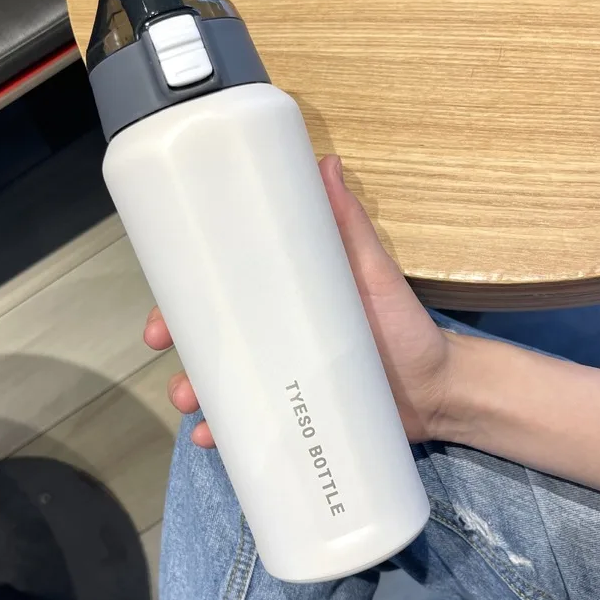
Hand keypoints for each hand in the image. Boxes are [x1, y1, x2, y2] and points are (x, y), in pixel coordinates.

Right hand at [144, 154, 453, 447]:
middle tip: (166, 356)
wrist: (438, 394)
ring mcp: (282, 380)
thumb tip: (325, 162)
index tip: (162, 312)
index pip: (223, 295)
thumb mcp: (374, 273)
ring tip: (191, 405)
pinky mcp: (293, 416)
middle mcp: (275, 338)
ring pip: (222, 385)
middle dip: (180, 349)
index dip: (184, 300)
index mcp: (284, 300)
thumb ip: (350, 226)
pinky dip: (224, 432)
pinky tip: (211, 437)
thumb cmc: (405, 327)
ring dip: (195, 393)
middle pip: (211, 341)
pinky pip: (250, 425)